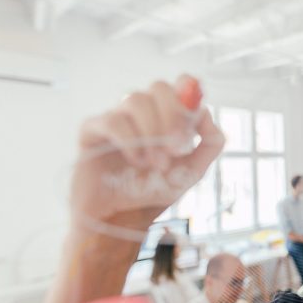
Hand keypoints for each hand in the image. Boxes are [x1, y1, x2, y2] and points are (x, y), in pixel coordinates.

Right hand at [71, 76, 224, 231]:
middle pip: (159, 87)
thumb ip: (210, 143)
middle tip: (176, 148)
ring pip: (136, 100)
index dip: (189, 93)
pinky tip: (137, 162)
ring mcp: (116, 118)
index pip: (180, 83)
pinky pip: (113, 120)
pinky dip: (130, 141)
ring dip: (152, 132)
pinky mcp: (92, 131)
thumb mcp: (193, 170)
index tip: (193, 120)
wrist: (123, 219)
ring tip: (156, 163)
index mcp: (166, 114)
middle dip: (172, 116)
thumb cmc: (155, 191)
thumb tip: (207, 115)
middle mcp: (141, 111)